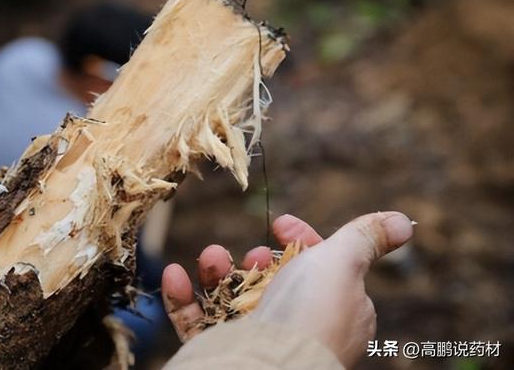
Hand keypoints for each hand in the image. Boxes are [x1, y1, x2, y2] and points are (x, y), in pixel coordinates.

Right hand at [161, 211, 413, 366]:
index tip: (281, 224)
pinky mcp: (219, 350)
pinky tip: (174, 275)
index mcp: (334, 309)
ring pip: (230, 298)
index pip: (319, 267)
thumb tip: (403, 223)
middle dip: (257, 258)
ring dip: (216, 269)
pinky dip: (183, 297)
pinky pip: (195, 321)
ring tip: (210, 256)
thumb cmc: (308, 314)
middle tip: (253, 254)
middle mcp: (296, 328)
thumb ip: (365, 239)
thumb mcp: (343, 264)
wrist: (265, 369)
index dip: (301, 240)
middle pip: (272, 282)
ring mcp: (255, 342)